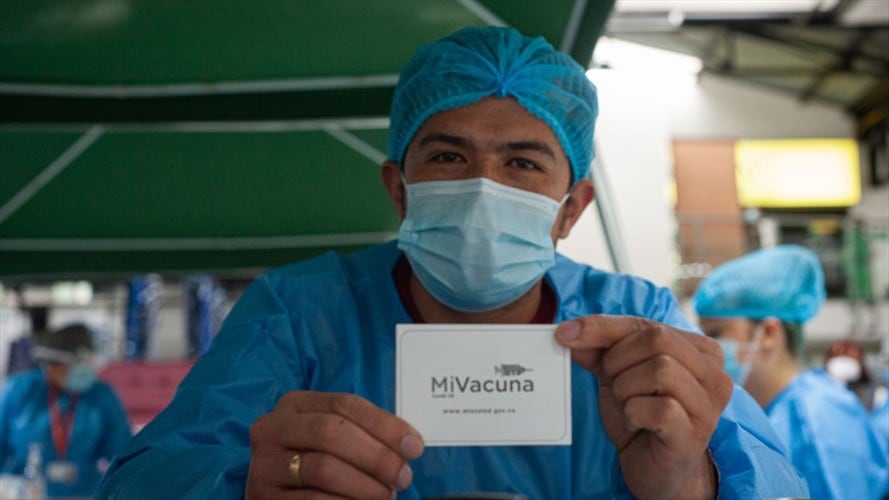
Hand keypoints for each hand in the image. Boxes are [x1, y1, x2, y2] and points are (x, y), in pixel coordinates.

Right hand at [245, 391, 424, 498]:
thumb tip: (410, 443)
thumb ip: (365, 431)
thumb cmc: (315, 457)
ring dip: (364, 485)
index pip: (344, 404)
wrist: (278, 491)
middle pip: (331, 432)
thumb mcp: (333, 435)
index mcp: (294, 404)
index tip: (415, 446)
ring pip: (322, 469)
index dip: (384, 425)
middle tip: (402, 477)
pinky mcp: (263, 498)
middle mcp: (272, 428)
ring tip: (385, 495)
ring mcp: (263, 465)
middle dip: (375, 455)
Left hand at [556, 316, 731, 499]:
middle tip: (614, 385)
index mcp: (699, 351)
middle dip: (620, 361)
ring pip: (660, 370)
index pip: (647, 324)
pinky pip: (658, 407)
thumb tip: (567, 331)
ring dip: (626, 389)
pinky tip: (636, 424)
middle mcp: (714, 373)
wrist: (653, 469)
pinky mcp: (694, 433)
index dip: (602, 327)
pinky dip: (634, 413)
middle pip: (657, 340)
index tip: (564, 334)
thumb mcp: (617, 374)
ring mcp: (708, 405)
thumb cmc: (641, 416)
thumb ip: (597, 349)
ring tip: (628, 405)